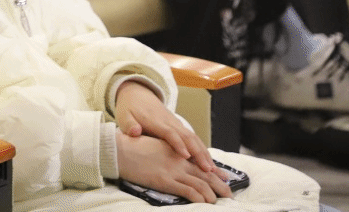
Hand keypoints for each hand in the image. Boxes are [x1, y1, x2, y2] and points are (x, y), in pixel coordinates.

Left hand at [114, 81, 213, 171]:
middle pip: (188, 136)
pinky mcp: (179, 127)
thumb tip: (135, 132)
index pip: (170, 133)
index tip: (186, 156)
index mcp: (156, 121)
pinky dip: (202, 150)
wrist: (137, 93)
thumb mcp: (123, 115)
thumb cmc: (129, 108)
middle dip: (199, 153)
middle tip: (207, 169)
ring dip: (204, 153)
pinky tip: (208, 162)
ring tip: (213, 170)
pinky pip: (193, 138)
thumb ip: (128, 124)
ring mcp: (176, 124)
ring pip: (194, 138)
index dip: (178, 144)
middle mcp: (170, 122)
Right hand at [116, 133, 231, 203]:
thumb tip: (176, 160)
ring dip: (214, 194)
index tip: (224, 177)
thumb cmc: (131, 148)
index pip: (200, 161)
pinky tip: (205, 202)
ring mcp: (172, 171)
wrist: (118, 150)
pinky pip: (189, 191)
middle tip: (229, 193)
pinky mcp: (165, 181)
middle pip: (205, 173)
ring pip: (201, 183)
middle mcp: (178, 160)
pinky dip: (200, 197)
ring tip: (221, 201)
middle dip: (220, 184)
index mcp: (175, 150)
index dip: (214, 170)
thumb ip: (167, 153)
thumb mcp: (153, 146)